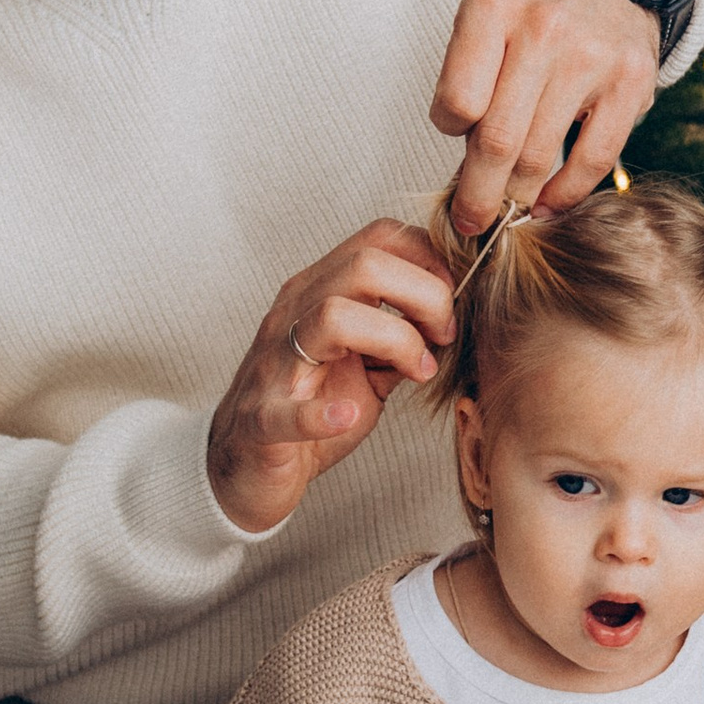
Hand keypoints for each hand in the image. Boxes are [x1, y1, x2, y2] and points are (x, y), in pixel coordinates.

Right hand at [207, 219, 455, 533]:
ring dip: (396, 341)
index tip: (454, 300)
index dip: (431, 260)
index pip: (379, 237)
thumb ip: (402, 333)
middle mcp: (294, 315)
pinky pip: (287, 410)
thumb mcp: (367, 361)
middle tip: (445, 337)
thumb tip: (452, 316)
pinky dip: (322, 415)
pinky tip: (349, 417)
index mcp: (320, 291)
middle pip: (364, 265)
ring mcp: (274, 365)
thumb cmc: (311, 404)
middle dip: (425, 295)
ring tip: (419, 372)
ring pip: (333, 317)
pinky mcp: (261, 420)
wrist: (249, 466)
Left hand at [431, 0, 660, 234]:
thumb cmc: (538, 16)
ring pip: (540, 154)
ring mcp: (591, 55)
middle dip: (479, 194)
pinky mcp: (630, 82)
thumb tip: (463, 172)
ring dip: (518, 197)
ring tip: (509, 210)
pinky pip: (593, 159)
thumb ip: (470, 83)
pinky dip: (565, 194)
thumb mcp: (489, 23)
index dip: (451, 132)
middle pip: (498, 138)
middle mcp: (541, 27)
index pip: (457, 101)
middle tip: (471, 221)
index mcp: (492, 7)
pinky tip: (549, 203)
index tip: (459, 140)